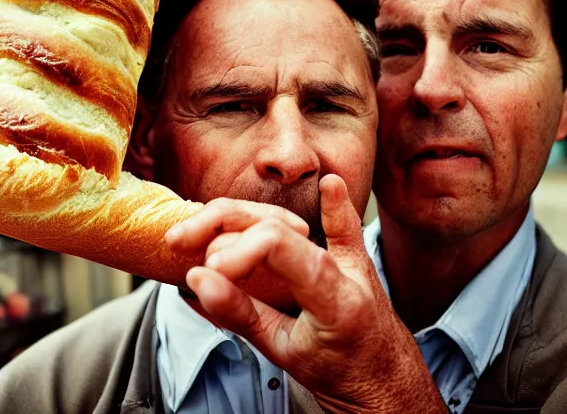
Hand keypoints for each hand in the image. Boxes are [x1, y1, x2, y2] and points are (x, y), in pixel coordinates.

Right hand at [172, 175, 445, 412]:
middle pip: (276, 223)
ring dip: (241, 218)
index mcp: (333, 297)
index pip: (280, 246)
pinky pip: (341, 223)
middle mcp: (348, 269)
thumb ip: (240, 314)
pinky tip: (330, 186)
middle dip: (221, 224)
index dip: (236, 251)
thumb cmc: (339, 373)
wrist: (387, 379)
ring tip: (204, 233)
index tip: (204, 271)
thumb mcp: (284, 353)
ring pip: (289, 219)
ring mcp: (354, 258)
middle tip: (179, 241)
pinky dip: (333, 205)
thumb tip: (196, 281)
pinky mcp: (354, 254)